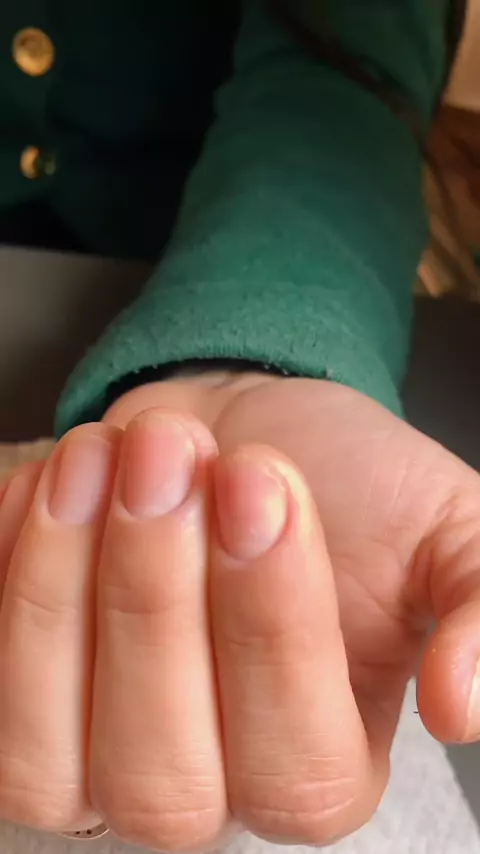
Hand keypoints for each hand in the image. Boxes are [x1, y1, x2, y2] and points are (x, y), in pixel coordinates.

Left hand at [1, 374, 479, 850]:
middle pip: (162, 776)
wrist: (234, 433)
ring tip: (103, 458)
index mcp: (320, 762)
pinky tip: (51, 482)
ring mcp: (91, 765)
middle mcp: (207, 791)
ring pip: (46, 753)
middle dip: (156, 597)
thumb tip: (465, 705)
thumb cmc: (342, 484)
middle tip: (172, 459)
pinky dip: (8, 570)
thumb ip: (478, 603)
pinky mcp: (16, 706)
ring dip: (63, 586)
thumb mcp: (441, 529)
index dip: (271, 630)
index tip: (260, 485)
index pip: (296, 765)